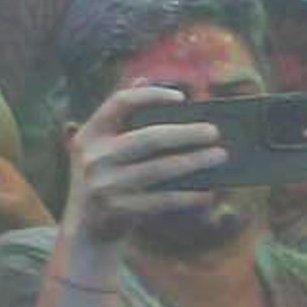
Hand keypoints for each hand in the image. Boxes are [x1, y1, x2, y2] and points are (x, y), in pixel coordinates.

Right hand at [57, 80, 223, 252]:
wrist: (86, 228)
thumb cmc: (104, 178)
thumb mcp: (100, 146)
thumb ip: (120, 115)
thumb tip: (143, 78)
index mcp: (88, 135)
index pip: (119, 103)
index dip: (151, 96)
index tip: (182, 97)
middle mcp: (93, 158)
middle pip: (149, 137)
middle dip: (187, 133)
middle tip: (215, 132)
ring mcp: (104, 185)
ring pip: (161, 168)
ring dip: (196, 161)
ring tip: (220, 156)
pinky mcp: (119, 209)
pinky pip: (164, 199)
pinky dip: (189, 195)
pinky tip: (208, 191)